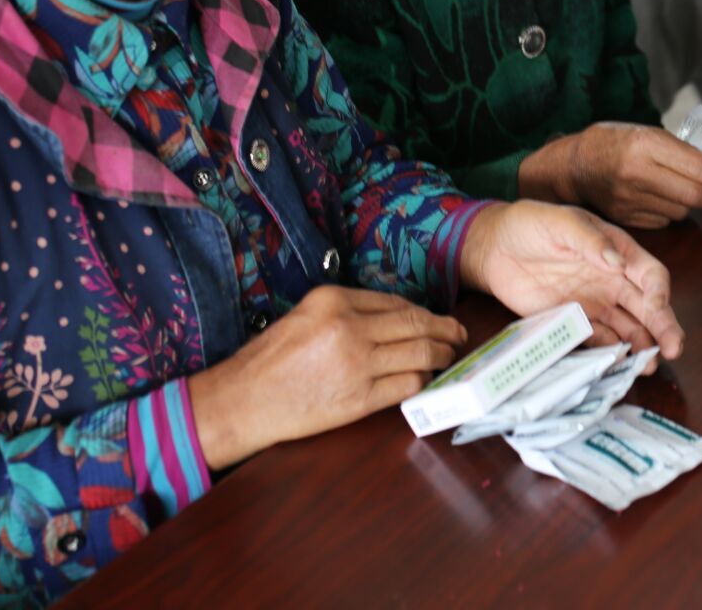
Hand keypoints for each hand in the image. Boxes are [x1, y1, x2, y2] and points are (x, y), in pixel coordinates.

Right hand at [186, 286, 467, 469]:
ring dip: (441, 355)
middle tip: (459, 334)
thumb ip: (348, 311)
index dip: (424, 313)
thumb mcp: (305, 315)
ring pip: (420, 353)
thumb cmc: (270, 360)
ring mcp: (356, 363)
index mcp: (334, 300)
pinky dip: (422, 381)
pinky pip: (406, 385)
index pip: (396, 302)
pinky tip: (425, 380)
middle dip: (445, 330)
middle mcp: (349, 327)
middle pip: (415, 324)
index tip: (436, 319)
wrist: (242, 401)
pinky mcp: (359, 398)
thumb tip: (395, 317)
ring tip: (450, 356)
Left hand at [459, 199, 685, 366]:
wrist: (494, 247)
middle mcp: (613, 281)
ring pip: (628, 329)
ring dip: (641, 347)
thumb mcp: (562, 222)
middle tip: (674, 349)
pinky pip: (597, 340)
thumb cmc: (531, 224)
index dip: (659, 292)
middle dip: (663, 328)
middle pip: (647, 307)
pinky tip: (617, 365)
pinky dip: (609, 353)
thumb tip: (617, 263)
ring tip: (648, 366)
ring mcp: (595, 304)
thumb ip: (590, 241)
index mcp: (618, 252)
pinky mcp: (573, 322)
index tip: (659, 307)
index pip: (651, 275)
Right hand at [528, 123, 701, 227]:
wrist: (574, 165)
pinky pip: (664, 221)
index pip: (696, 167)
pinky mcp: (626, 218)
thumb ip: (680, 151)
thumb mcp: (647, 133)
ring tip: (685, 190)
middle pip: (693, 195)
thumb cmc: (616, 142)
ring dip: (691, 204)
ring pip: (681, 210)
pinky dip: (671, 212)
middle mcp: (637, 172)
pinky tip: (662, 199)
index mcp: (646, 144)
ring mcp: (630, 198)